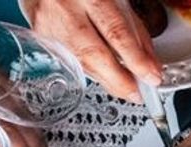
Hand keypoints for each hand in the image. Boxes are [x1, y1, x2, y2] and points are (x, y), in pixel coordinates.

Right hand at [23, 0, 161, 101]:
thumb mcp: (117, 0)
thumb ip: (135, 31)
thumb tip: (150, 65)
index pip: (116, 33)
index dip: (136, 60)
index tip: (152, 78)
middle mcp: (65, 7)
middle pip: (93, 54)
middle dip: (119, 81)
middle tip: (137, 94)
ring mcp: (48, 21)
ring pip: (80, 62)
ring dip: (106, 80)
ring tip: (125, 89)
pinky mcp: (39, 33)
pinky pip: (69, 59)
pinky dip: (90, 70)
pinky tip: (103, 76)